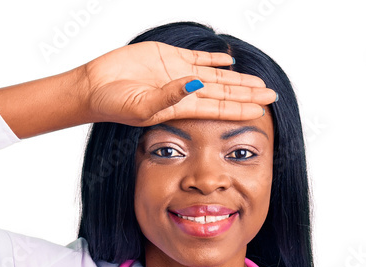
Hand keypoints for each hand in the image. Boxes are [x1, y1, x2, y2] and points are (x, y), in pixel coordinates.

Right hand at [79, 41, 275, 126]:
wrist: (94, 87)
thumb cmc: (113, 104)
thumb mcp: (142, 106)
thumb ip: (168, 95)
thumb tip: (194, 84)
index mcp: (180, 108)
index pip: (219, 109)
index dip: (240, 108)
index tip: (261, 110)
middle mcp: (184, 92)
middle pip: (224, 93)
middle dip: (247, 94)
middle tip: (271, 95)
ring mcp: (177, 75)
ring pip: (216, 77)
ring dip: (237, 79)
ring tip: (258, 81)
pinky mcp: (168, 58)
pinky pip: (198, 59)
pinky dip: (215, 60)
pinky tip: (231, 60)